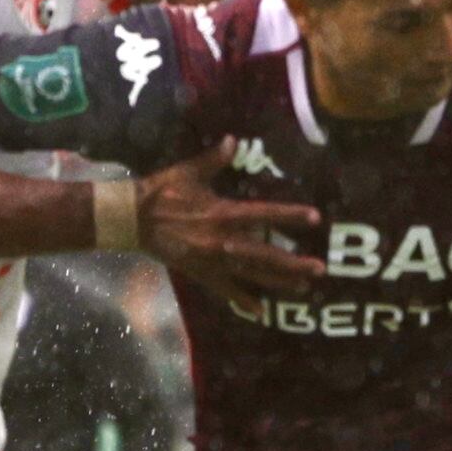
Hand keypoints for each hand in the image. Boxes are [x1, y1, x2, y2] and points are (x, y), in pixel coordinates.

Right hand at [133, 145, 321, 300]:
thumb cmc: (161, 192)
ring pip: (252, 275)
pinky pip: (225, 290)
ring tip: (303, 287)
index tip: (314, 218)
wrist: (132, 219)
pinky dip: (242, 300)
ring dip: (278, 281)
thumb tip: (232, 139)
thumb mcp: (188, 172)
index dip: (289, 216)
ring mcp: (213, 261)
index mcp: (223, 214)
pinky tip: (259, 311)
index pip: (264, 215)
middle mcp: (223, 241)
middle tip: (319, 269)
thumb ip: (214, 159)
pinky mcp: (200, 273)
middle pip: (265, 255)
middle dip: (293, 263)